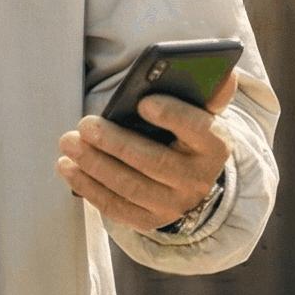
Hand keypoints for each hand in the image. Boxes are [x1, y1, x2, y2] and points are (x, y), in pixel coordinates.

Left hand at [56, 69, 238, 233]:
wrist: (185, 177)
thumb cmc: (183, 134)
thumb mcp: (198, 113)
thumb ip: (207, 94)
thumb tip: (225, 73)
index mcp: (216, 146)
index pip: (199, 130)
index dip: (173, 116)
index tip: (144, 102)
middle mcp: (198, 180)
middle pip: (155, 162)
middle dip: (115, 142)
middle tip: (85, 125)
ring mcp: (174, 204)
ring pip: (130, 187)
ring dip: (94, 164)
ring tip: (69, 143)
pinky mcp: (149, 220)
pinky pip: (115, 206)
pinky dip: (87, 187)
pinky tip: (68, 167)